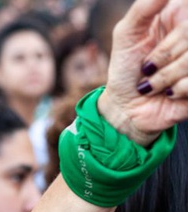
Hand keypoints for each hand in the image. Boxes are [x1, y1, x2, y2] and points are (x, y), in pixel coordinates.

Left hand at [99, 0, 187, 144]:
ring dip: (165, 75)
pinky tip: (167, 93)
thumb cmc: (126, 68)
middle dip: (162, 54)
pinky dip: (174, 89)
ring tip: (154, 82)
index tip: (165, 35)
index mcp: (180, 16)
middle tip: (148, 66)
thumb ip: (144, 8)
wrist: (124, 107)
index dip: (175, 32)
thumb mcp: (127, 33)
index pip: (185, 9)